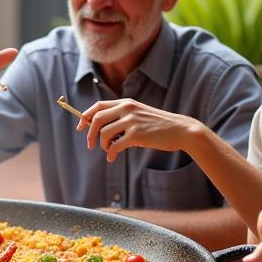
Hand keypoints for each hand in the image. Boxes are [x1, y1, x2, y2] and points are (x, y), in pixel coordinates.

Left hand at [78, 99, 196, 161]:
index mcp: (126, 103)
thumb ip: (121, 118)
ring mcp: (132, 121)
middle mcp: (127, 109)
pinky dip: (111, 154)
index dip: (85, 116)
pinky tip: (113, 157)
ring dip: (103, 145)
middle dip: (89, 133)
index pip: (98, 106)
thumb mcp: (139, 115)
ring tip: (109, 150)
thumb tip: (99, 130)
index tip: (80, 126)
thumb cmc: (158, 125)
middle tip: (90, 145)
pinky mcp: (137, 135)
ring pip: (104, 134)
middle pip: (97, 119)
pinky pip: (115, 146)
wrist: (180, 130)